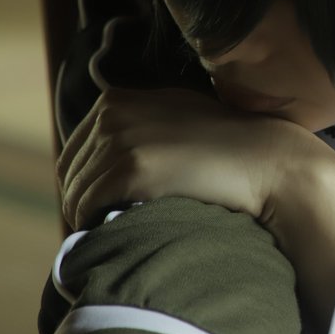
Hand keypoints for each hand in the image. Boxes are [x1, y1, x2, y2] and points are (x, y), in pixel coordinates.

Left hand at [56, 87, 319, 229]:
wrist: (265, 160)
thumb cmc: (226, 145)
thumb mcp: (175, 115)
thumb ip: (138, 123)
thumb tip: (105, 155)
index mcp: (116, 99)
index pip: (73, 150)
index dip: (82, 183)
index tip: (98, 207)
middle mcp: (112, 114)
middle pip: (69, 172)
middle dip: (81, 201)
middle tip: (103, 227)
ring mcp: (120, 140)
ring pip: (75, 193)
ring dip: (87, 218)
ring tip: (110, 234)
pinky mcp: (131, 170)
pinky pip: (88, 206)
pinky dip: (94, 224)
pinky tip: (115, 232)